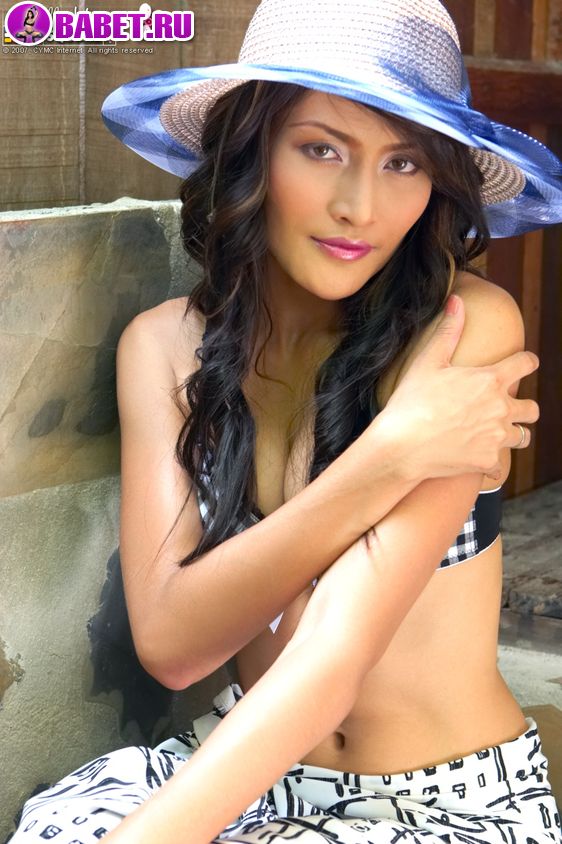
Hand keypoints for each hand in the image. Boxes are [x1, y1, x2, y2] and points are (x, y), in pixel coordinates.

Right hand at [380, 295, 539, 480]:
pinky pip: (501, 465)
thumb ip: (447, 331)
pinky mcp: (489, 461)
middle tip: (505, 409)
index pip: (525, 364)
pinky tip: (478, 460)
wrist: (402, 445)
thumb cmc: (411, 402)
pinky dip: (491, 462)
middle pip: (532, 408)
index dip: (527, 363)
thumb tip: (456, 301)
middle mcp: (501, 408)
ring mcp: (497, 437)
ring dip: (513, 434)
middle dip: (523, 407)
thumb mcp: (427, 362)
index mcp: (490, 380)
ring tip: (494, 434)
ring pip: (522, 436)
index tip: (524, 364)